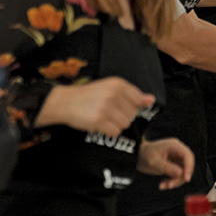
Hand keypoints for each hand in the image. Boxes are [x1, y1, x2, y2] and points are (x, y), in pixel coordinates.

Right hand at [36, 77, 154, 135]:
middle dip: (122, 116)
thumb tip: (151, 100)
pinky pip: (115, 132)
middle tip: (107, 112)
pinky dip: (108, 131)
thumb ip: (132, 95)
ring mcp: (106, 107)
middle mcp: (113, 94)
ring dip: (115, 124)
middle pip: (132, 114)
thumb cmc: (89, 96)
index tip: (119, 107)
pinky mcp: (98, 120)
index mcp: (118, 84)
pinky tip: (99, 124)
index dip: (130, 106)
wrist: (64, 102)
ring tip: (103, 118)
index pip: (138, 100)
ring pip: (125, 124)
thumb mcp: (110, 88)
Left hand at [138, 138, 193, 189]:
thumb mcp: (154, 162)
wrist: (137, 156)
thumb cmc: (144, 155)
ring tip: (163, 186)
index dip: (189, 167)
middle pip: (187, 165)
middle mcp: (177, 151)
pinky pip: (177, 175)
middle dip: (180, 177)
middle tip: (170, 185)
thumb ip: (167, 167)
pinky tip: (162, 184)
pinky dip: (171, 181)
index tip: (186, 178)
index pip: (187, 156)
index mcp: (174, 146)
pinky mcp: (173, 165)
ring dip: (175, 181)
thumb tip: (180, 173)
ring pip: (182, 172)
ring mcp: (176, 158)